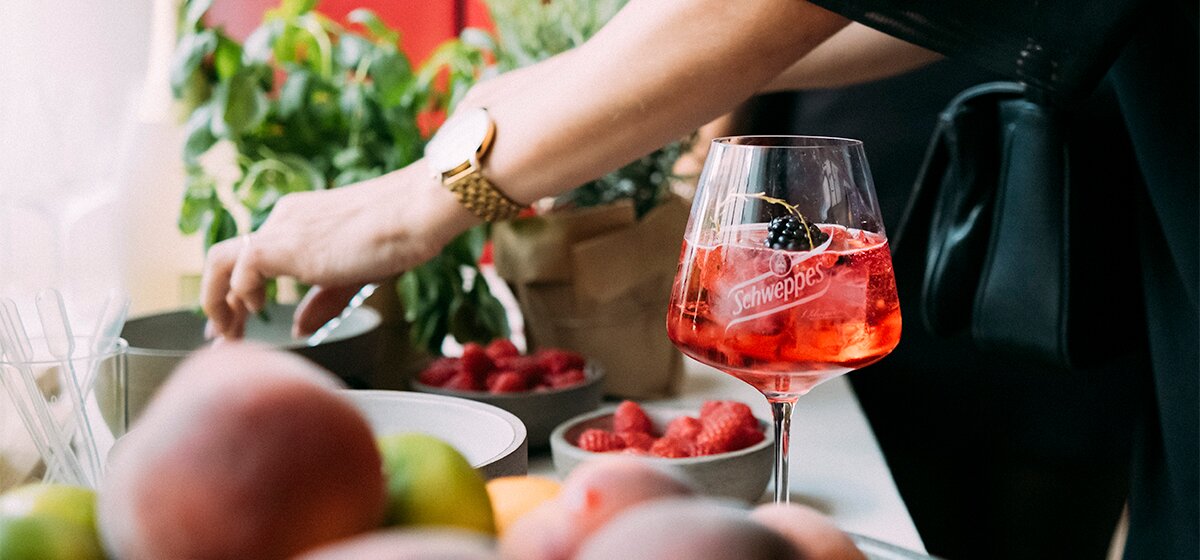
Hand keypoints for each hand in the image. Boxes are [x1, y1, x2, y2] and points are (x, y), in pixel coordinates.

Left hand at [201, 162, 477, 339]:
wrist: (413, 214)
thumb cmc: (398, 236)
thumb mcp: (354, 275)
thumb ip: (323, 300)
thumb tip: (299, 328)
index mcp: (300, 221)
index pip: (255, 257)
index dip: (241, 291)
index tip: (242, 318)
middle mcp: (283, 221)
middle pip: (230, 261)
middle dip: (220, 302)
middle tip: (223, 337)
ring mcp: (279, 230)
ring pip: (219, 262)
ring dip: (216, 301)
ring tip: (226, 335)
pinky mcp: (279, 245)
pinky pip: (236, 271)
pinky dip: (235, 296)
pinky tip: (255, 312)